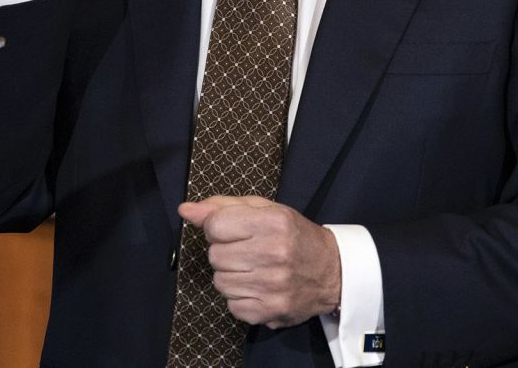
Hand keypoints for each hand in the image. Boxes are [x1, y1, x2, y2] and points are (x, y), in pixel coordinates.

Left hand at [178, 196, 340, 328]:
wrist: (332, 271)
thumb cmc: (294, 235)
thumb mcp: (265, 210)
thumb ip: (223, 207)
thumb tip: (185, 210)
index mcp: (272, 222)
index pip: (215, 225)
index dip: (218, 227)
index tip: (232, 229)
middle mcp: (273, 254)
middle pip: (215, 255)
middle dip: (225, 251)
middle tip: (247, 250)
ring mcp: (271, 286)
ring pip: (219, 282)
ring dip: (230, 275)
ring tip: (252, 269)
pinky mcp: (270, 311)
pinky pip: (231, 305)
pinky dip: (239, 297)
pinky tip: (257, 287)